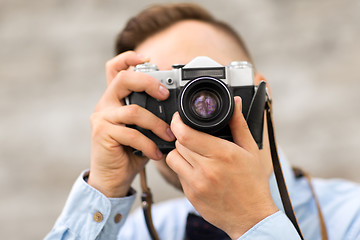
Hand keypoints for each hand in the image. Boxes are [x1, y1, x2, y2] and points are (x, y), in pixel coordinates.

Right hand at [88, 51, 174, 196]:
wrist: (112, 177)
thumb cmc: (130, 151)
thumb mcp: (142, 128)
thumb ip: (151, 115)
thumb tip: (177, 109)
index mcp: (115, 98)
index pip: (115, 69)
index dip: (129, 57)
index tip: (148, 57)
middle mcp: (105, 104)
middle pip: (124, 79)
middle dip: (148, 82)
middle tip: (165, 95)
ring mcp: (102, 118)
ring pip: (134, 110)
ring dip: (157, 124)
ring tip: (169, 136)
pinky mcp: (103, 134)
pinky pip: (132, 134)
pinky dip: (148, 144)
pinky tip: (156, 153)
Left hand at [166, 96, 276, 238]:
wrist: (251, 218)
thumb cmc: (253, 184)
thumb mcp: (250, 150)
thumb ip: (239, 124)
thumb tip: (235, 103)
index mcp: (222, 154)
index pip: (186, 134)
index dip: (178, 122)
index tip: (179, 118)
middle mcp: (206, 169)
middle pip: (178, 143)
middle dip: (182, 136)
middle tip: (192, 136)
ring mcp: (196, 184)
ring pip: (172, 158)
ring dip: (179, 153)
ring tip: (193, 154)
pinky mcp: (190, 195)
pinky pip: (178, 174)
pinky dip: (183, 168)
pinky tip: (197, 170)